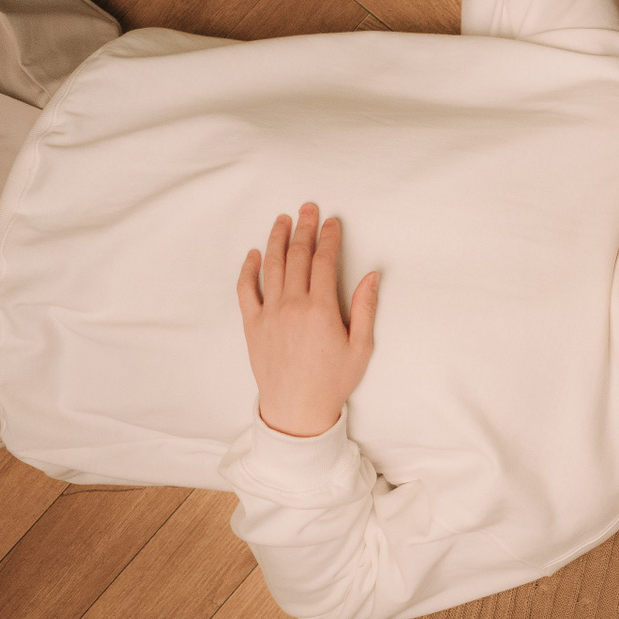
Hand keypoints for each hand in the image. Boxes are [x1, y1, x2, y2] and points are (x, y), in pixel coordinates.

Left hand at [237, 203, 378, 436]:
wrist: (296, 409)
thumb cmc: (333, 381)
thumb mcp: (361, 347)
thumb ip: (365, 308)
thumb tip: (372, 275)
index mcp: (321, 309)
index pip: (324, 261)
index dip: (329, 237)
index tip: (332, 222)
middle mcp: (292, 306)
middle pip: (297, 256)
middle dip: (304, 228)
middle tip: (308, 208)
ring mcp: (269, 314)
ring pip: (272, 266)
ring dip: (277, 239)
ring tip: (283, 220)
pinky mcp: (253, 325)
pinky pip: (246, 290)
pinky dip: (249, 269)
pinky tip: (255, 254)